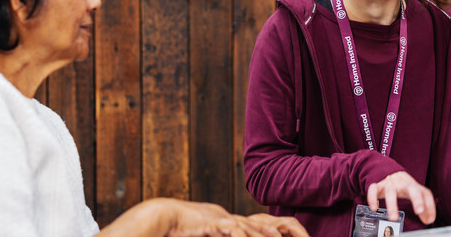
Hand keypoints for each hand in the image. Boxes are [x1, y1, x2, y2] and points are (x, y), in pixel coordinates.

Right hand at [167, 200, 308, 236]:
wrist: (161, 216)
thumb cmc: (180, 228)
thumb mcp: (205, 232)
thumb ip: (216, 233)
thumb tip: (222, 234)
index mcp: (226, 221)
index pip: (251, 226)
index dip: (267, 233)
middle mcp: (226, 217)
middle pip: (254, 225)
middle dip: (271, 233)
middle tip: (289, 236)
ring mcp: (219, 218)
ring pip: (246, 227)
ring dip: (262, 234)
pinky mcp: (211, 223)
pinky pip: (231, 230)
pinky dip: (243, 235)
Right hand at [367, 171, 435, 224]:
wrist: (384, 168)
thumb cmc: (401, 184)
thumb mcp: (413, 192)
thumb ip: (423, 205)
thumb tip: (428, 219)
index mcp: (413, 185)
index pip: (425, 193)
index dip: (429, 205)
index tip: (430, 218)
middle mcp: (402, 183)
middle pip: (411, 188)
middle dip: (417, 199)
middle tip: (419, 211)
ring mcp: (389, 183)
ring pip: (391, 192)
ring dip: (392, 205)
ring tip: (393, 218)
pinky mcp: (377, 185)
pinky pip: (373, 189)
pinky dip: (372, 198)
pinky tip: (374, 208)